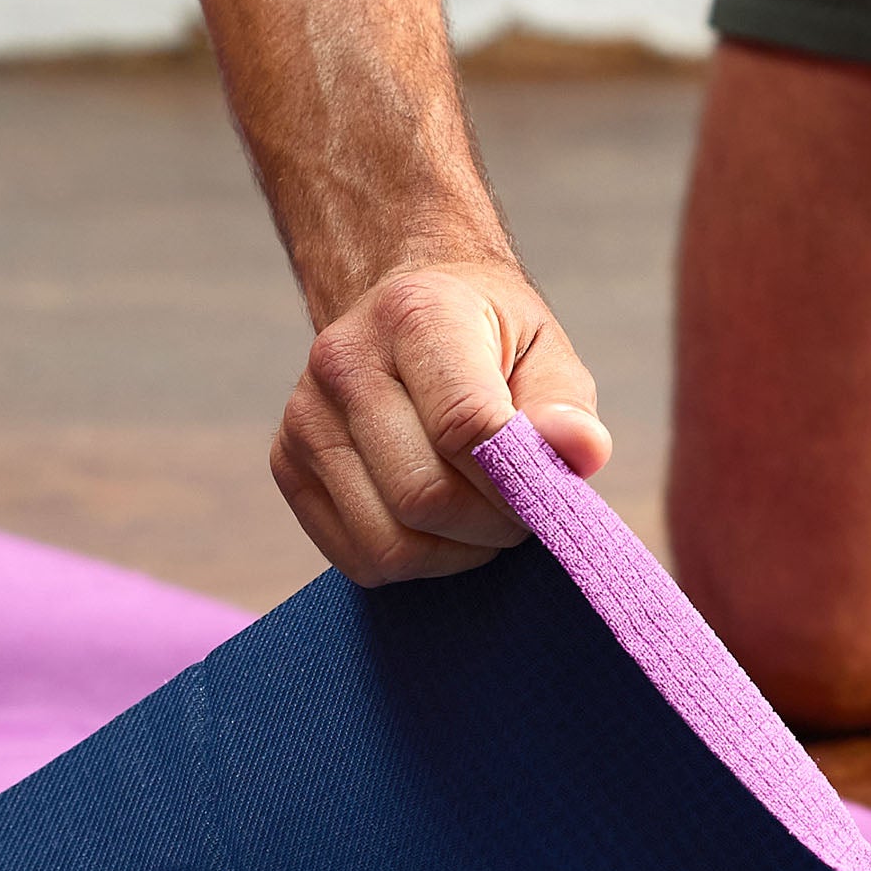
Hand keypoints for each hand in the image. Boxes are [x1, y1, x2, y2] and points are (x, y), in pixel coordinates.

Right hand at [273, 258, 611, 582]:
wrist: (407, 308)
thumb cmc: (489, 336)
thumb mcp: (544, 349)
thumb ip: (565, 405)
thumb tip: (583, 452)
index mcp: (416, 314)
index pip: (464, 425)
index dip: (515, 481)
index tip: (549, 492)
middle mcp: (345, 361)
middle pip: (423, 495)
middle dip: (491, 525)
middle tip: (524, 510)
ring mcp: (304, 417)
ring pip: (388, 542)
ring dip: (456, 552)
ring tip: (486, 517)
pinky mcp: (287, 465)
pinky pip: (358, 557)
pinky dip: (415, 562)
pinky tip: (442, 526)